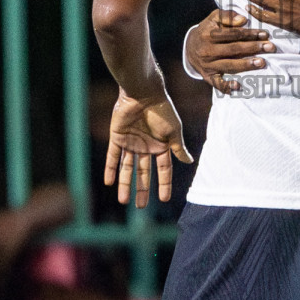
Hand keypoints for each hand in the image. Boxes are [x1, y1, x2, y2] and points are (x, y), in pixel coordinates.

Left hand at [104, 88, 193, 207]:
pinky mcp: (117, 137)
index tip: (164, 199)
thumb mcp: (173, 131)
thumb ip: (178, 148)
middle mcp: (146, 146)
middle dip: (142, 189)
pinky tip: (109, 182)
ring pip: (127, 168)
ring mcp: (131, 142)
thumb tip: (189, 161)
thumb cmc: (162, 110)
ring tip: (124, 201)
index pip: (163, 169)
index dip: (164, 184)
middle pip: (144, 172)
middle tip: (140, 207)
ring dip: (126, 184)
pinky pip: (113, 156)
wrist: (143, 93)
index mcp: (161, 145)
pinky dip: (110, 169)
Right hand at [185, 10, 273, 93]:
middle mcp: (207, 51)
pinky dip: (227, 86)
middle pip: (233, 49)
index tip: (264, 34)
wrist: (189, 48)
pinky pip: (217, 83)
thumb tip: (243, 20)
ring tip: (261, 63)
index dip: (249, 34)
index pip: (233, 34)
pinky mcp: (208, 76)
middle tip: (270, 47)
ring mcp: (207, 65)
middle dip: (253, 48)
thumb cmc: (207, 30)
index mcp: (209, 35)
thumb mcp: (213, 18)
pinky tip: (238, 86)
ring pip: (229, 65)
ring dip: (246, 65)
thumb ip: (228, 16)